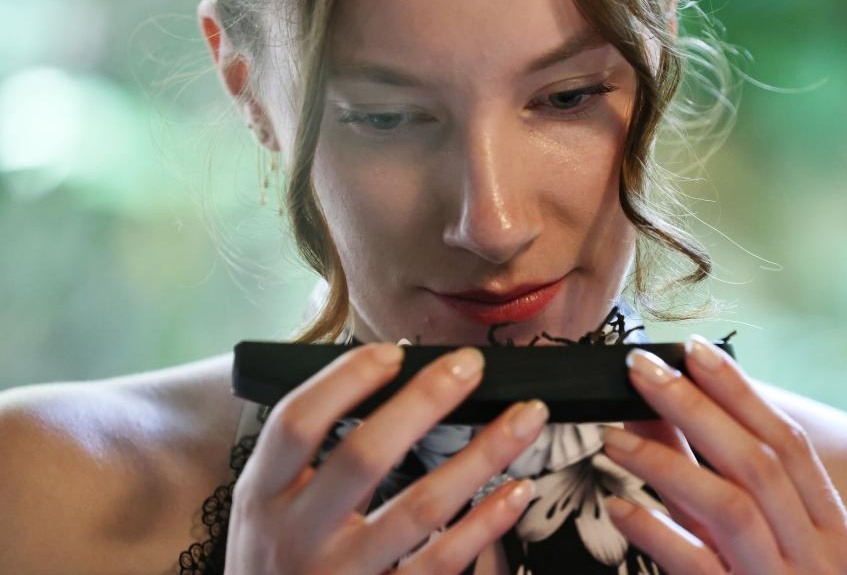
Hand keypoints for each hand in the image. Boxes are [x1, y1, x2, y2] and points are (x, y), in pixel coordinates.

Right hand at [225, 343, 548, 574]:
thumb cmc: (276, 559)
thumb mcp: (267, 505)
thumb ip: (316, 451)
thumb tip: (396, 369)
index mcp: (262, 494)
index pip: (297, 422)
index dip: (345, 380)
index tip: (394, 352)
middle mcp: (297, 534)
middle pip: (364, 456)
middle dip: (424, 401)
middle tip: (470, 365)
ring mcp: (341, 574)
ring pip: (421, 507)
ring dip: (482, 455)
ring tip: (525, 416)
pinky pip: (442, 562)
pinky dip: (485, 523)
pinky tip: (516, 489)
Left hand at [599, 335, 846, 573]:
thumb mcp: (740, 530)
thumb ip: (706, 470)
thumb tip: (654, 406)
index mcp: (830, 526)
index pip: (789, 442)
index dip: (741, 391)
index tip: (693, 349)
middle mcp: (820, 557)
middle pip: (757, 463)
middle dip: (695, 408)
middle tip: (641, 370)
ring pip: (731, 507)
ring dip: (666, 462)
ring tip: (612, 437)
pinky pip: (698, 567)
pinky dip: (656, 532)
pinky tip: (619, 506)